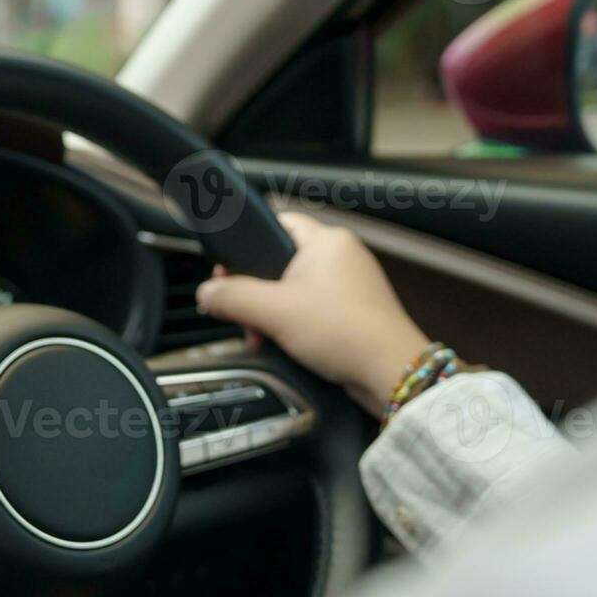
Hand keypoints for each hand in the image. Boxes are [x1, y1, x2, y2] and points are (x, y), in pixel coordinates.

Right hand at [196, 212, 430, 416]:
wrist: (389, 372)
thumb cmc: (344, 331)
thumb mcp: (274, 311)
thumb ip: (233, 297)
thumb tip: (206, 293)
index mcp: (327, 240)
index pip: (277, 223)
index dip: (246, 246)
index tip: (226, 272)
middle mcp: (342, 257)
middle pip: (280, 262)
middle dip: (255, 292)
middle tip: (240, 312)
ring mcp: (351, 285)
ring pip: (294, 290)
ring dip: (271, 314)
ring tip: (260, 336)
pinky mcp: (354, 312)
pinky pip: (312, 310)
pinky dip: (293, 325)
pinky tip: (282, 345)